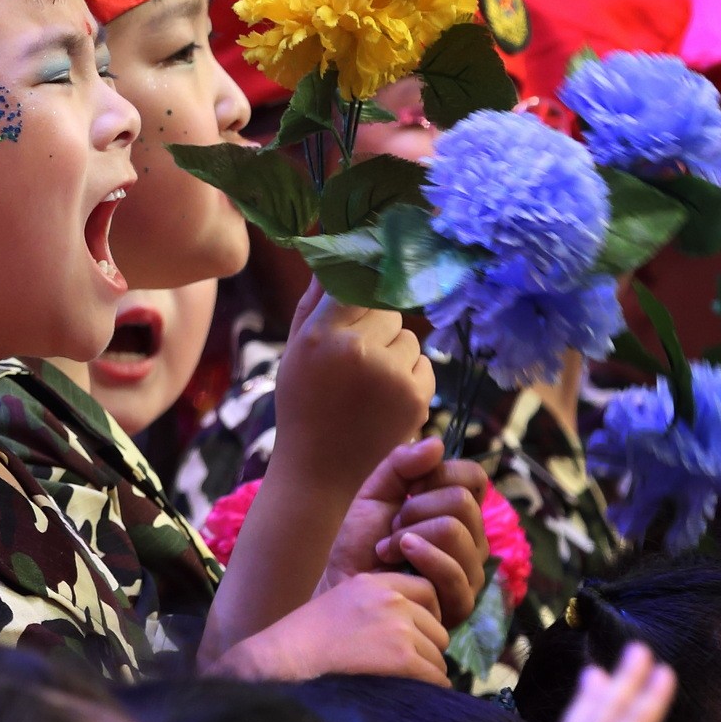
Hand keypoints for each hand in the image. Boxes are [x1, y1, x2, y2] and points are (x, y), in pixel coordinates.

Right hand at [214, 570, 450, 682]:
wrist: (281, 664)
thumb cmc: (300, 643)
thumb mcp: (338, 604)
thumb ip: (372, 606)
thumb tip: (406, 628)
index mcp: (374, 583)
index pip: (426, 591)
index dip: (425, 617)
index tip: (415, 637)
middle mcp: (392, 600)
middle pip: (437, 627)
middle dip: (427, 648)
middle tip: (406, 668)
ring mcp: (400, 629)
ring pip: (438, 656)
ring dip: (426, 673)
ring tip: (400, 686)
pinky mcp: (403, 659)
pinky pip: (436, 678)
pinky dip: (429, 691)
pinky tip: (409, 699)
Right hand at [274, 283, 437, 501]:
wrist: (320, 469)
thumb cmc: (303, 402)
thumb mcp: (296, 349)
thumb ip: (315, 300)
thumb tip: (335, 253)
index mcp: (322, 333)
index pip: (355, 284)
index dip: (360, 291)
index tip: (362, 298)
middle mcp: (358, 349)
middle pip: (387, 309)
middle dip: (376, 327)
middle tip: (356, 358)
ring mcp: (390, 374)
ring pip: (409, 336)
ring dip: (395, 352)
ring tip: (369, 382)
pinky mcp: (415, 397)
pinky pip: (424, 364)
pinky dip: (410, 377)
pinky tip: (385, 399)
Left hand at [324, 438, 489, 627]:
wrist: (343, 586)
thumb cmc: (361, 543)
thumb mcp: (376, 493)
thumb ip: (401, 464)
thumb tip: (437, 444)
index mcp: (460, 512)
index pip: (474, 476)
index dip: (437, 476)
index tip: (408, 491)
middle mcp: (474, 541)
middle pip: (462, 502)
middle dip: (414, 509)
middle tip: (392, 527)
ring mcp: (471, 573)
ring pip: (454, 530)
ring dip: (409, 535)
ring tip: (389, 548)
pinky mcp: (461, 602)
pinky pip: (451, 568)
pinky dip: (417, 556)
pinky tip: (393, 560)